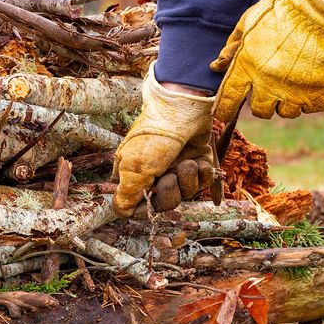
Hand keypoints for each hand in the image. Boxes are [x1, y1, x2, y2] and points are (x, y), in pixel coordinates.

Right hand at [112, 64, 214, 216]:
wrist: (182, 110)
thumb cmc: (154, 138)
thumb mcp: (134, 169)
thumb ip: (126, 196)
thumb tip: (121, 213)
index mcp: (134, 176)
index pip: (138, 206)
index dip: (146, 207)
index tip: (150, 199)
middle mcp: (155, 174)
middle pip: (164, 204)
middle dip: (170, 192)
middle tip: (170, 176)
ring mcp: (176, 169)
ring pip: (185, 194)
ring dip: (187, 180)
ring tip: (187, 162)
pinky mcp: (197, 163)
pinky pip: (202, 183)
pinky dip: (203, 174)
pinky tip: (199, 162)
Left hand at [210, 0, 323, 121]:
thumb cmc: (283, 9)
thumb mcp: (250, 21)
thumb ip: (232, 46)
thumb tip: (216, 66)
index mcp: (247, 66)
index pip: (229, 99)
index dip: (224, 110)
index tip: (223, 115)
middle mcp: (269, 83)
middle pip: (260, 111)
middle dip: (262, 103)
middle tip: (269, 89)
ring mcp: (296, 89)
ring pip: (286, 112)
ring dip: (287, 102)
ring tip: (292, 83)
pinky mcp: (321, 91)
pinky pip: (311, 108)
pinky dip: (310, 100)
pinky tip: (310, 84)